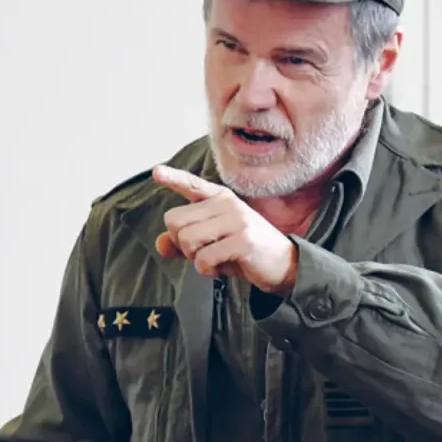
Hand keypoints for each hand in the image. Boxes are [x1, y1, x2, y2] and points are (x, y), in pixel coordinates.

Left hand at [152, 165, 298, 295]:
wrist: (284, 265)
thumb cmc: (244, 252)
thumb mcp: (213, 244)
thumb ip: (184, 243)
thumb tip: (160, 244)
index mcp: (221, 199)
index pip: (192, 185)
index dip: (173, 178)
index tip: (157, 172)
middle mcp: (227, 204)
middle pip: (175, 221)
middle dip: (181, 244)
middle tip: (203, 252)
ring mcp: (236, 220)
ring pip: (186, 239)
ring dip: (194, 258)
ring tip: (213, 260)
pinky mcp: (243, 240)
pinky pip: (203, 258)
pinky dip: (206, 270)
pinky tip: (221, 269)